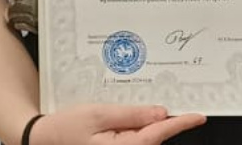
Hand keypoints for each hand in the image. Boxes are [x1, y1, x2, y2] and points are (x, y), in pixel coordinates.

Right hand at [29, 104, 205, 143]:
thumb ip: (130, 115)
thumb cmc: (65, 127)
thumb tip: (161, 114)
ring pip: (144, 139)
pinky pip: (133, 140)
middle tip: (173, 102)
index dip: (180, 123)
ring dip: (148, 125)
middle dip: (164, 122)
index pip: (158, 134)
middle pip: (153, 138)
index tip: (199, 116)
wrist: (42, 139)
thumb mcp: (98, 114)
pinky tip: (128, 117)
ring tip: (134, 109)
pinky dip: (137, 128)